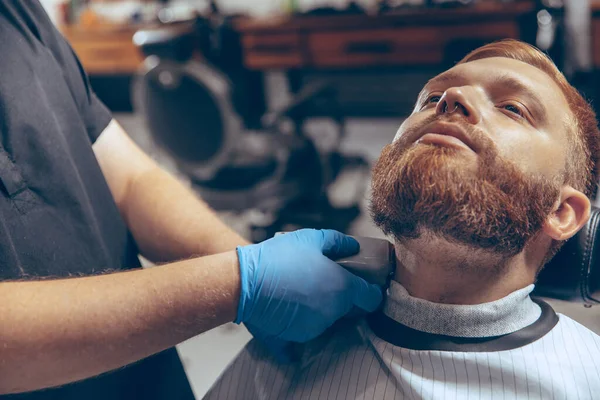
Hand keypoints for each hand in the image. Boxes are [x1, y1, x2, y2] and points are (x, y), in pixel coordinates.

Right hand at [235, 229, 382, 342]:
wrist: (245, 282)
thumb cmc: (280, 257)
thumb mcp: (312, 238)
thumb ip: (338, 242)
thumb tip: (354, 247)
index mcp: (342, 288)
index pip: (371, 298)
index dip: (371, 292)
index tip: (366, 287)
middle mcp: (332, 312)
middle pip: (348, 310)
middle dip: (343, 300)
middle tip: (325, 283)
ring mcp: (313, 328)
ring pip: (325, 321)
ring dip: (320, 311)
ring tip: (301, 293)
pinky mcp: (293, 339)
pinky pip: (300, 341)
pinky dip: (297, 333)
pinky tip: (289, 320)